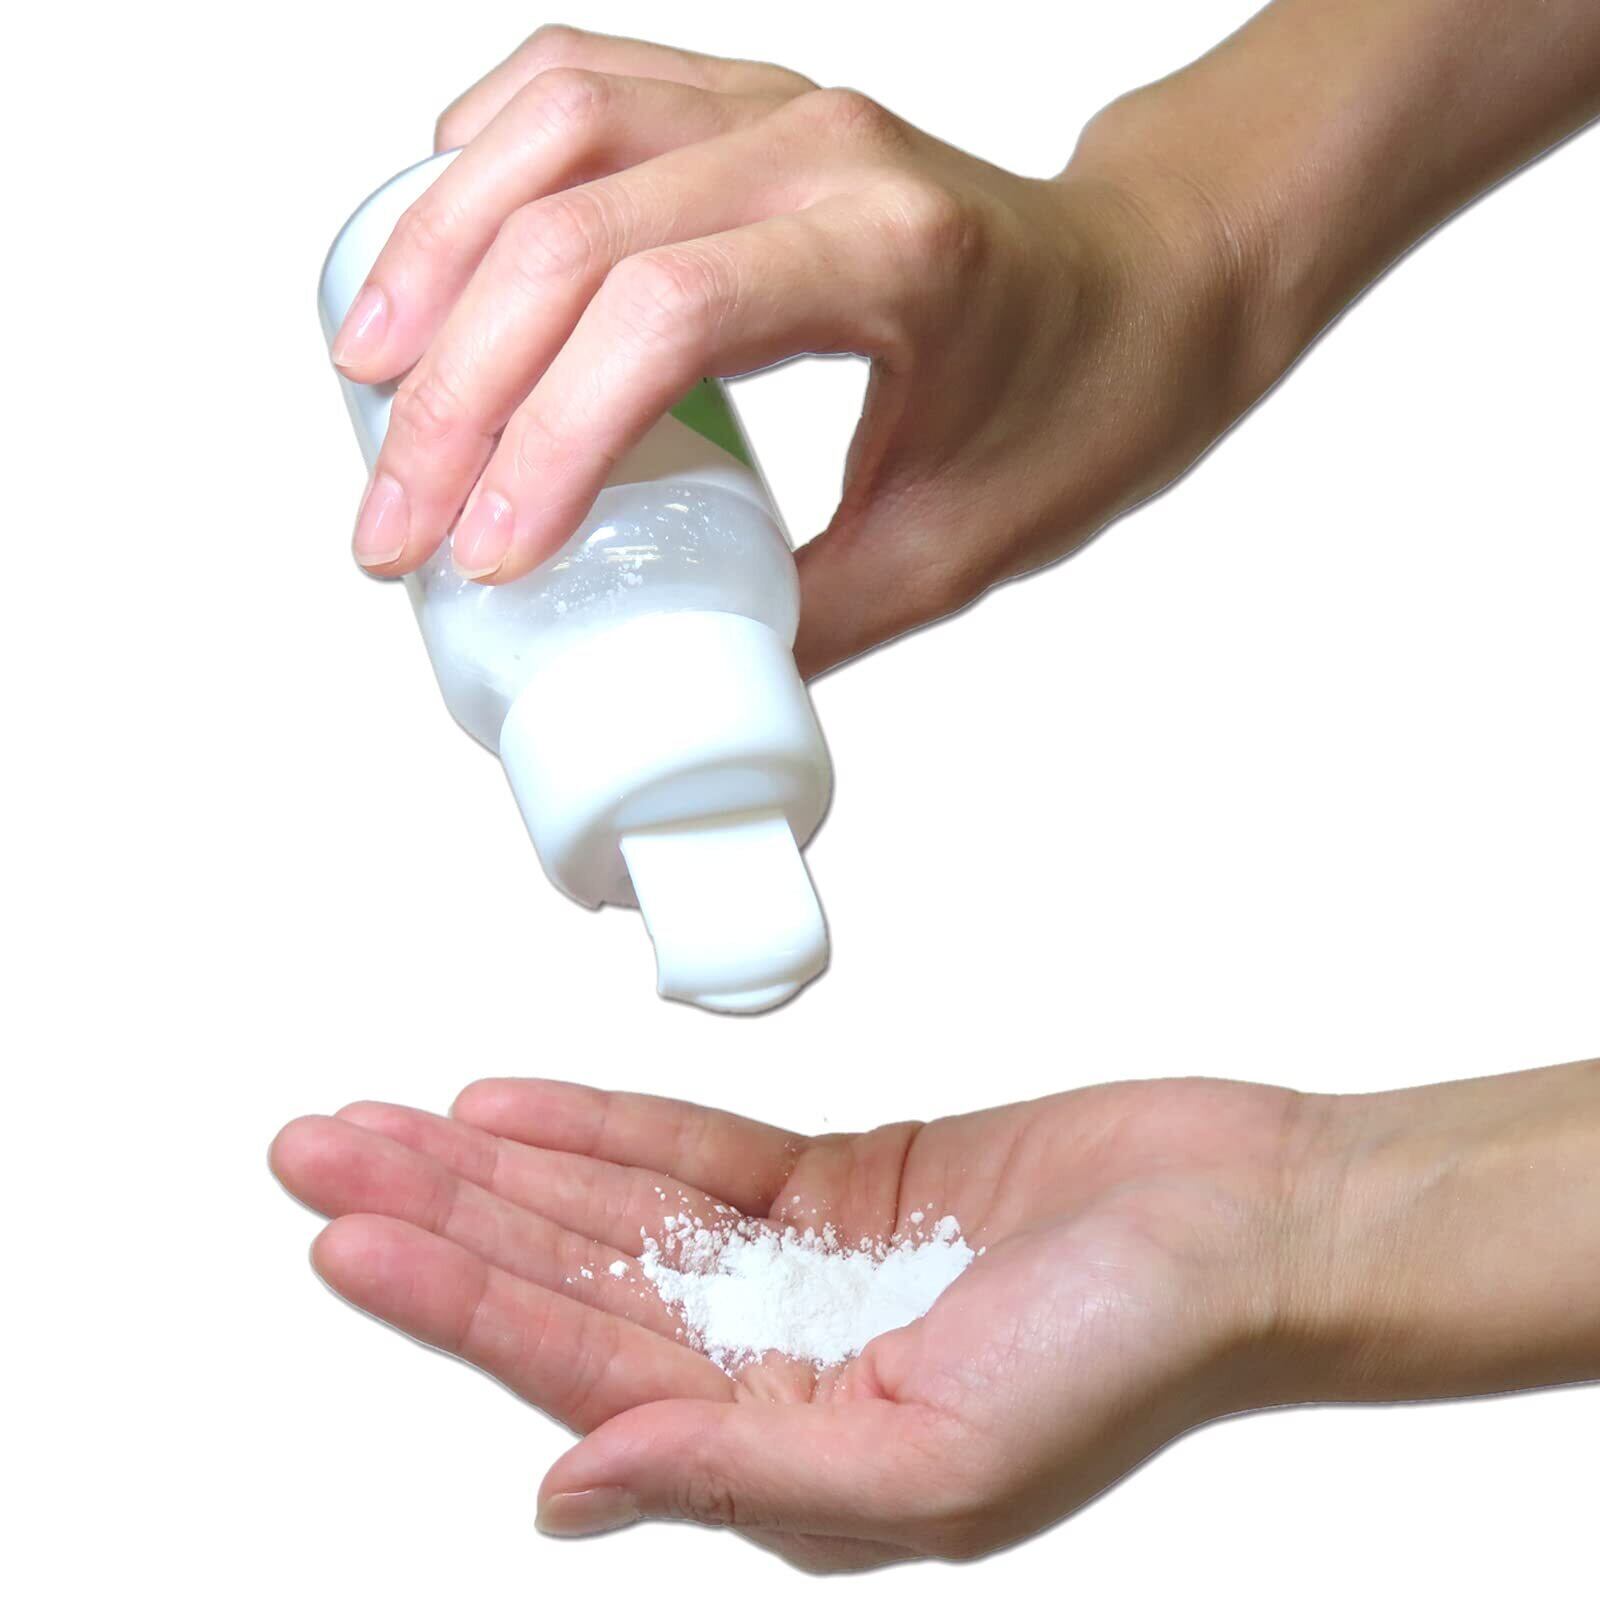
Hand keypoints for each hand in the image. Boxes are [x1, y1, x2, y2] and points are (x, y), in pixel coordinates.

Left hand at [270, 1074, 1317, 1569]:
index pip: (575, 1363)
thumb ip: (744, 1474)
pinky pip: (695, 1151)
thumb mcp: (942, 1459)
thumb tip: (566, 1487)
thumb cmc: (1132, 1352)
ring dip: (495, 1162)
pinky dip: (604, 1125)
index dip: (451, 1297)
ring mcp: (802, 1266)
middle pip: (564, 1277)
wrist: (1243, 1221)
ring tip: (380, 1118)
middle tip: (314, 1149)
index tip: (344, 1232)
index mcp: (785, 1453)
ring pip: (608, 1208)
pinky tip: (513, 1104)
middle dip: (434, 1214)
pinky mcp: (843, 1181)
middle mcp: (773, 1363)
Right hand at [331, 25, 1258, 674]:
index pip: (666, 316)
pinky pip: (580, 84)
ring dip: (435, 253)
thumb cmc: (1090, 401)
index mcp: (894, 257)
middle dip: (452, 391)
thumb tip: (669, 683)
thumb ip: (812, 622)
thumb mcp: (961, 549)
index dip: (549, 438)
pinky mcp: (748, 101)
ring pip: (553, 127)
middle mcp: (822, 147)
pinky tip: (440, 246)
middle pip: (573, 231)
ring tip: (366, 376)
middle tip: (391, 522)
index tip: (486, 559)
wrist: (1159, 281)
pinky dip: (484, 159)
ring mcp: (777, 103)